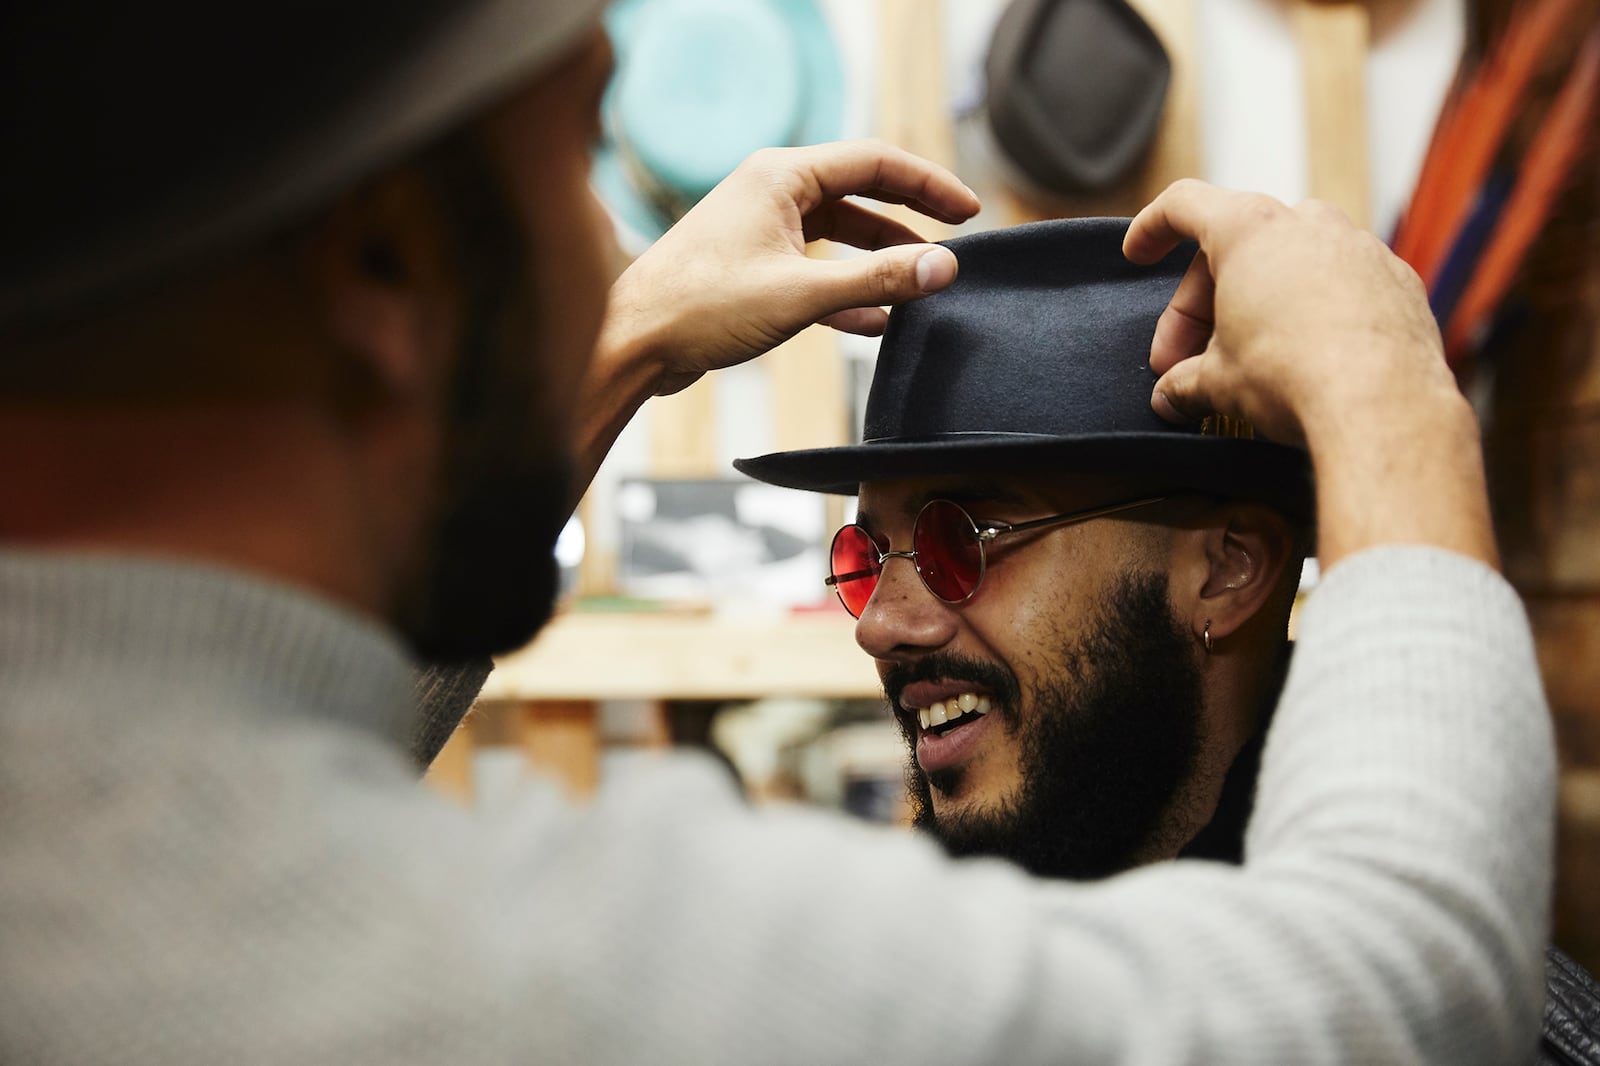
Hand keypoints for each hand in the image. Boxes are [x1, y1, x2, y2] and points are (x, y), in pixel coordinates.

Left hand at [599, 140, 980, 397]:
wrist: (633, 343)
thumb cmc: (700, 308)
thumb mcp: (802, 294)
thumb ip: (878, 279)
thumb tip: (943, 268)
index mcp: (781, 176)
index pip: (874, 162)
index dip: (928, 184)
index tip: (968, 211)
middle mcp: (771, 192)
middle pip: (860, 194)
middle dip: (910, 221)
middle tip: (957, 239)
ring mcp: (761, 230)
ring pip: (838, 237)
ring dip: (879, 262)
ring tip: (920, 287)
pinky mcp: (753, 269)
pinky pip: (815, 271)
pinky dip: (846, 293)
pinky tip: (874, 323)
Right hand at [1124, 180, 1495, 567]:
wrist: (1381, 405)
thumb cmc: (1292, 376)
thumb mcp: (1218, 382)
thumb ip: (1187, 382)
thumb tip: (1172, 397)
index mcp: (1250, 230)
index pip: (1184, 205)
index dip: (1151, 228)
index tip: (1136, 255)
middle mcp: (1308, 223)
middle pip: (1235, 248)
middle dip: (1202, 307)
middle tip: (1183, 363)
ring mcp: (1360, 248)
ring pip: (1292, 264)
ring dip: (1259, 305)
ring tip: (1246, 360)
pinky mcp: (1398, 282)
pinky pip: (1342, 286)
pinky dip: (1314, 313)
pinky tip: (1306, 359)